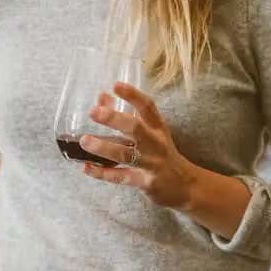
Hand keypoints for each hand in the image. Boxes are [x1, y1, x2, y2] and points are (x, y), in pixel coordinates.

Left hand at [79, 83, 196, 210]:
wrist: (186, 186)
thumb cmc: (162, 154)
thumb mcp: (151, 133)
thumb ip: (127, 115)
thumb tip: (102, 97)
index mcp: (158, 128)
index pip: (148, 107)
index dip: (132, 95)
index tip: (115, 85)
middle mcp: (156, 143)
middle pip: (136, 128)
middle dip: (114, 119)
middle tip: (94, 111)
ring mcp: (151, 163)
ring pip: (125, 154)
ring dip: (103, 147)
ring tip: (84, 141)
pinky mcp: (144, 182)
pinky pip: (120, 177)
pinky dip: (102, 173)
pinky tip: (86, 167)